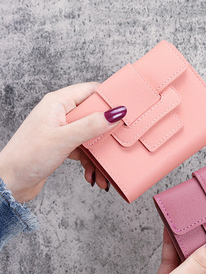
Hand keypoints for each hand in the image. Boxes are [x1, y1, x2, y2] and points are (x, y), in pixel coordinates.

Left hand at [0, 83, 126, 201]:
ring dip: (99, 155)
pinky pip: (85, 150)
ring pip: (91, 136)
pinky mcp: (63, 146)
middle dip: (107, 134)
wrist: (9, 182)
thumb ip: (91, 125)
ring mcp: (62, 131)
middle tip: (119, 142)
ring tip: (103, 171)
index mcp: (58, 103)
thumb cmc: (28, 156)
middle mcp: (61, 114)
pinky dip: (91, 163)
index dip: (109, 99)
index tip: (126, 109)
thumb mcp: (64, 139)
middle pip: (94, 116)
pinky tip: (92, 175)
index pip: (90, 91)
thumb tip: (115, 113)